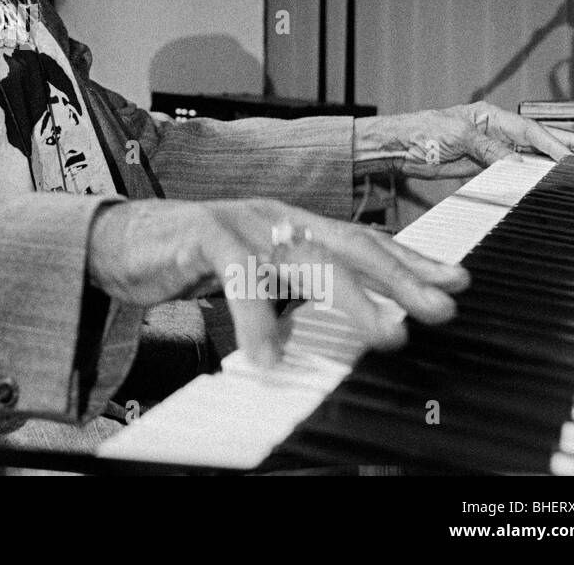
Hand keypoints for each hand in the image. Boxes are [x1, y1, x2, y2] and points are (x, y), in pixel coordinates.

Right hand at [88, 198, 468, 366]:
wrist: (118, 240)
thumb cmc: (186, 259)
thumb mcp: (252, 276)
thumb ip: (291, 292)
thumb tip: (338, 325)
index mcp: (291, 223)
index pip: (363, 239)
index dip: (410, 259)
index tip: (455, 281)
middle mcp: (275, 217)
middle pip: (351, 244)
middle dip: (402, 277)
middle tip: (443, 308)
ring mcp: (242, 222)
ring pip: (308, 259)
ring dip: (353, 301)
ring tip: (384, 337)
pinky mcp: (204, 233)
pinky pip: (240, 279)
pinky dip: (258, 321)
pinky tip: (269, 356)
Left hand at [355, 101, 573, 179]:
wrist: (397, 147)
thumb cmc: (421, 131)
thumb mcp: (458, 136)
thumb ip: (489, 150)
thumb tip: (518, 163)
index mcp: (490, 117)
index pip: (529, 130)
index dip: (552, 143)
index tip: (571, 155)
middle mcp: (493, 132)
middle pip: (536, 140)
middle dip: (565, 145)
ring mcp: (489, 151)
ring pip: (527, 157)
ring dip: (548, 165)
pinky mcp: (480, 168)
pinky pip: (510, 173)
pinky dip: (527, 178)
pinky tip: (542, 183)